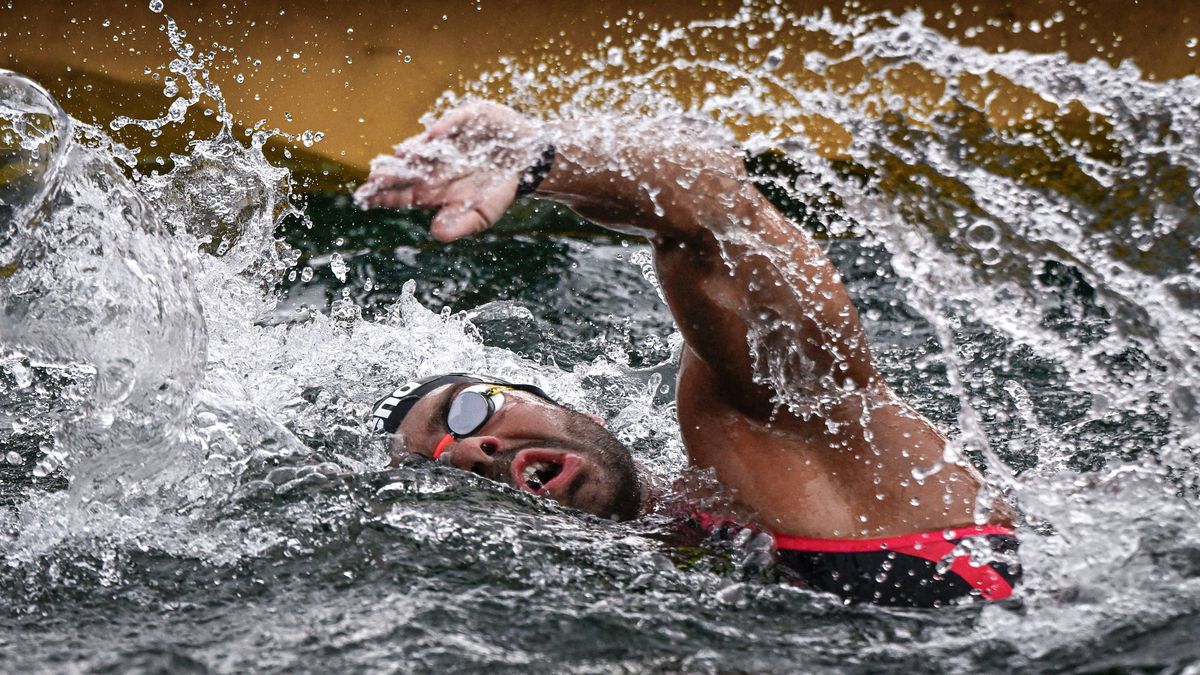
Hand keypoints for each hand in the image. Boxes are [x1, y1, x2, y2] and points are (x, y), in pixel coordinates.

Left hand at [354, 101, 540, 241]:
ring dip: (415, 151)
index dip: (387, 196)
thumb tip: (437, 234)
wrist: (526, 160)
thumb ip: (460, 224)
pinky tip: (434, 135)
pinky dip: (447, 126)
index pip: (405, 193)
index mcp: (434, 187)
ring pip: (427, 145)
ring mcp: (449, 140)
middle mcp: (435, 162)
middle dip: (393, 174)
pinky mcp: (467, 119)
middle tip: (374, 179)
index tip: (368, 199)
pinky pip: (455, 122)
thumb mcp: (483, 214)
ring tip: (401, 157)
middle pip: (409, 169)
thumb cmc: (499, 190)